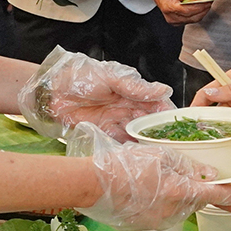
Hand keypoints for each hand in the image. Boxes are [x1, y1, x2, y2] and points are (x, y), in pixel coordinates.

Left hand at [18, 48, 173, 141]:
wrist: (52, 90)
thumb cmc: (82, 76)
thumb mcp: (111, 77)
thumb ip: (136, 87)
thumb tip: (164, 90)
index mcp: (131, 90)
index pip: (155, 103)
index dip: (166, 113)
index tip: (179, 125)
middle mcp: (126, 105)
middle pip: (147, 120)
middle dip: (158, 131)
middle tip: (171, 144)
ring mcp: (114, 119)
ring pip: (135, 132)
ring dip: (144, 141)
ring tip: (156, 153)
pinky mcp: (102, 130)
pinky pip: (118, 140)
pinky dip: (127, 147)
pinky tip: (136, 155)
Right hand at [68, 123, 230, 229]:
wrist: (93, 186)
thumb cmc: (125, 165)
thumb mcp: (160, 155)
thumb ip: (189, 165)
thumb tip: (210, 173)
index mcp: (182, 192)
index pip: (220, 195)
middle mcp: (176, 212)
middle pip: (196, 201)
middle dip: (193, 189)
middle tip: (175, 173)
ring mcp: (160, 222)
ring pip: (178, 207)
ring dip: (174, 196)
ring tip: (150, 179)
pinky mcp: (146, 227)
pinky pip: (161, 214)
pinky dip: (158, 203)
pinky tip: (141, 191)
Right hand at [151, 0, 214, 24]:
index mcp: (169, 7)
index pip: (188, 10)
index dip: (200, 7)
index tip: (208, 1)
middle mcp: (171, 16)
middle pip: (192, 17)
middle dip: (203, 10)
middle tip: (209, 2)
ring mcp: (173, 21)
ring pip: (192, 20)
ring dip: (201, 12)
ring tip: (206, 4)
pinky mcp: (176, 22)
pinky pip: (190, 20)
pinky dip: (196, 14)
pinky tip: (199, 7)